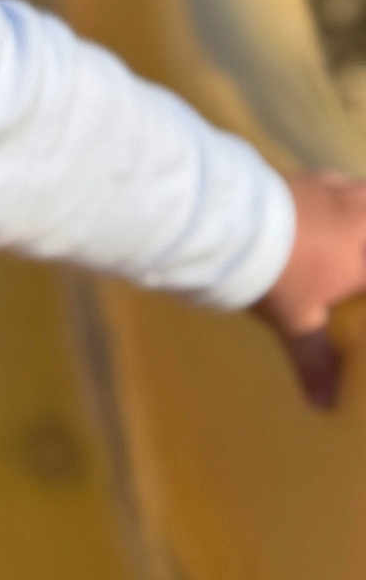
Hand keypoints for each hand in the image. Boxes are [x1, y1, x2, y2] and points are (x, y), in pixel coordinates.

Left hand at [253, 171, 365, 408]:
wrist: (227, 219)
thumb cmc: (275, 272)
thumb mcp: (296, 321)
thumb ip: (314, 360)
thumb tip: (325, 405)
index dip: (364, 275)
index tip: (361, 283)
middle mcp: (356, 213)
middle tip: (359, 247)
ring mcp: (327, 188)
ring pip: (360, 191)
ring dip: (361, 204)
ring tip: (356, 218)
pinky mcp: (298, 174)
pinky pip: (330, 180)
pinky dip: (333, 189)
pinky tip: (318, 197)